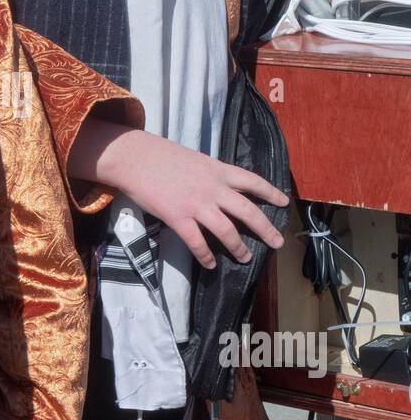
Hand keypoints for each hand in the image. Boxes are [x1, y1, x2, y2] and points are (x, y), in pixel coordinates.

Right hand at [70, 118, 289, 270]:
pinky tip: (211, 264)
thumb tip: (221, 188)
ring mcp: (197, 204)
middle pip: (248, 211)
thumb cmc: (161, 155)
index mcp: (218, 170)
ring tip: (245, 257)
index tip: (284, 202)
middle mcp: (213, 188)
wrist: (135, 157)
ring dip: (238, 247)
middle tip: (278, 243)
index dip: (271, 192)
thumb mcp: (195, 159)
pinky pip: (197, 242)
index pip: (253, 181)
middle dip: (266, 229)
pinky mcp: (178, 218)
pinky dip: (206, 256)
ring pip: (227, 231)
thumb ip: (211, 174)